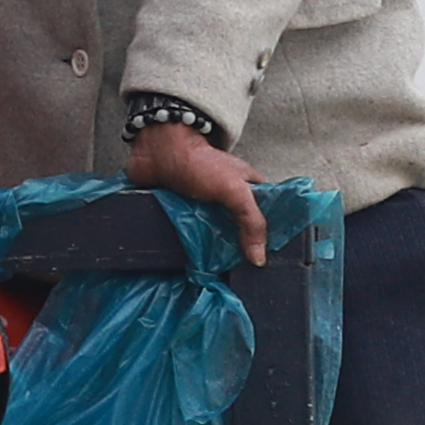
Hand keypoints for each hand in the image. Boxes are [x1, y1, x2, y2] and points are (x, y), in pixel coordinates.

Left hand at [128, 113, 266, 262]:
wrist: (157, 151)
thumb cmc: (199, 164)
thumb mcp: (235, 191)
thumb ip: (251, 221)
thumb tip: (259, 257)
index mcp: (247, 188)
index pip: (265, 217)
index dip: (267, 238)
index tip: (264, 260)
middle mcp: (227, 199)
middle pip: (239, 231)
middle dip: (237, 250)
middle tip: (238, 273)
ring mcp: (204, 207)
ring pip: (213, 236)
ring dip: (212, 252)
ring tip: (214, 271)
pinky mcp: (182, 214)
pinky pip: (190, 236)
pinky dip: (190, 247)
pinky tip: (192, 262)